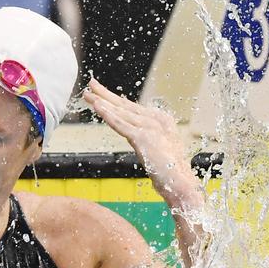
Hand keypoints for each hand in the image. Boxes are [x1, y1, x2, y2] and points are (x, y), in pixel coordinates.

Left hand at [83, 78, 193, 201]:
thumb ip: (147, 138)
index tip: (100, 93)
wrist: (180, 184)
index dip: (114, 99)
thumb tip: (135, 135)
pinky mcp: (143, 138)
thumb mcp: (158, 149)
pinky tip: (97, 107)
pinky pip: (120, 124)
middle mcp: (157, 119)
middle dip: (105, 94)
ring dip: (102, 102)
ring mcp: (151, 127)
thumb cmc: (169, 172)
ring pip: (120, 112)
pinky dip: (108, 115)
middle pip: (124, 105)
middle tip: (90, 84)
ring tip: (88, 94)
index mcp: (161, 120)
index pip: (132, 107)